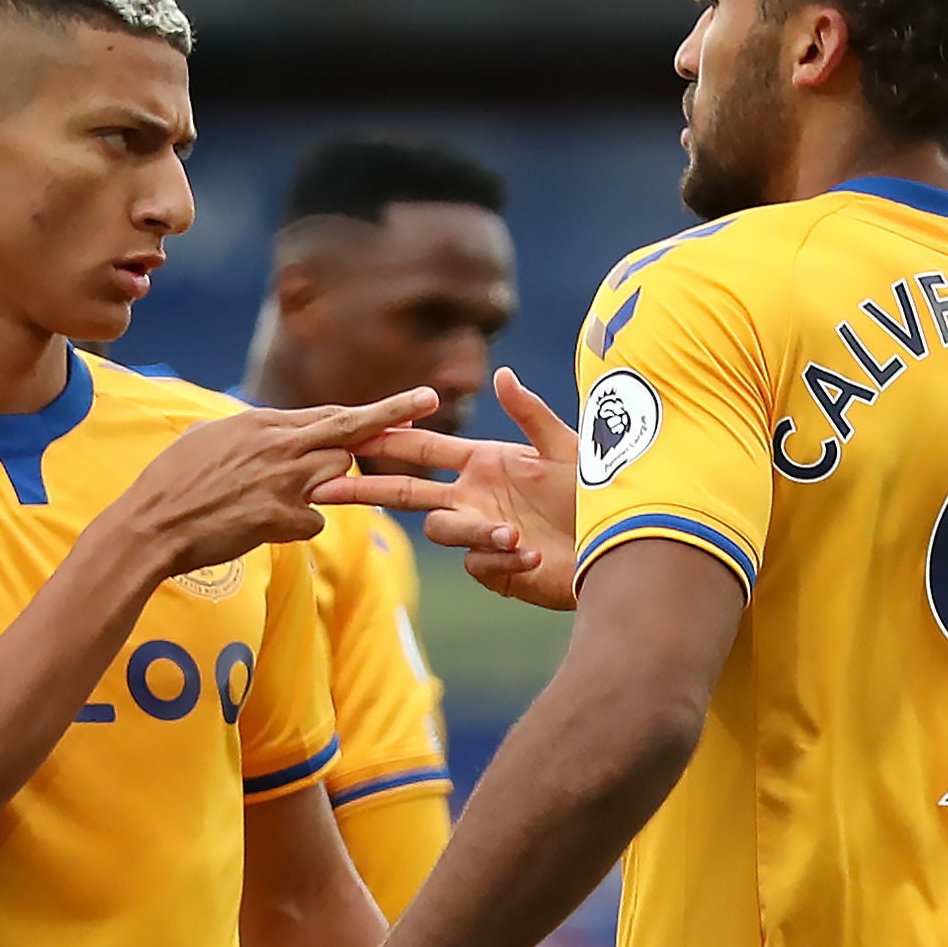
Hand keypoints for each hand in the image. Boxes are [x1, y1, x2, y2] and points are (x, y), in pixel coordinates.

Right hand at [122, 391, 443, 580]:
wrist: (149, 525)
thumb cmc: (170, 483)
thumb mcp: (207, 438)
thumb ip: (247, 433)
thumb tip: (264, 430)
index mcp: (262, 423)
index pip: (332, 412)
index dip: (377, 410)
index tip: (416, 401)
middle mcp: (280, 445)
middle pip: (351, 435)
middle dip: (390, 426)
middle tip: (428, 410)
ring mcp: (284, 481)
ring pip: (339, 476)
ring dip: (328, 488)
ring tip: (277, 495)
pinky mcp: (280, 517)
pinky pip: (315, 522)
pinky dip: (299, 527)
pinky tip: (263, 527)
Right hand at [314, 365, 578, 610]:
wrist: (622, 550)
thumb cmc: (603, 493)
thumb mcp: (570, 449)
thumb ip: (531, 415)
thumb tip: (501, 376)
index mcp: (485, 462)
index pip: (423, 449)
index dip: (389, 439)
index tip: (352, 433)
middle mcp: (474, 497)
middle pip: (404, 492)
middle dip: (365, 488)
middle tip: (325, 487)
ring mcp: (481, 535)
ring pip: (441, 531)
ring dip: (473, 534)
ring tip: (515, 539)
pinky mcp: (495, 570)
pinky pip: (476, 565)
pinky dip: (501, 561)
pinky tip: (534, 559)